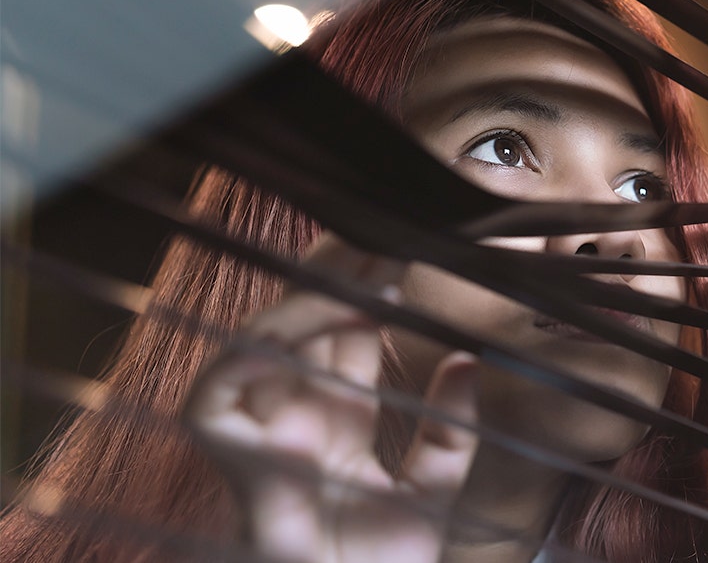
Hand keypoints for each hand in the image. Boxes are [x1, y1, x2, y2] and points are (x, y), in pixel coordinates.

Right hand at [184, 237, 480, 562]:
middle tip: (380, 236)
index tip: (400, 255)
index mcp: (338, 423)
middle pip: (304, 328)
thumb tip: (469, 363)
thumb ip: (447, 431)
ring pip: (260, 345)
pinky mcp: (230, 460)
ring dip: (307, 303)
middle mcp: (295, 420)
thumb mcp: (432, 492)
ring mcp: (261, 436)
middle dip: (338, 278)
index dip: (368, 294)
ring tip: (359, 273)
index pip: (345, 339)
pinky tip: (308, 323)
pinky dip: (253, 355)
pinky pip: (217, 394)